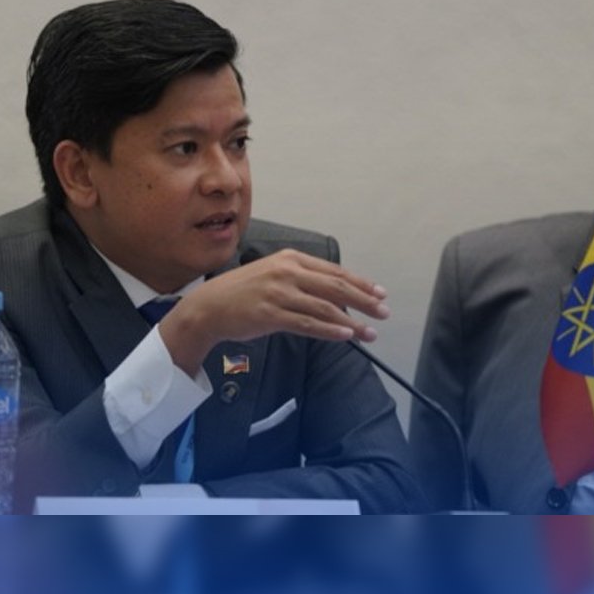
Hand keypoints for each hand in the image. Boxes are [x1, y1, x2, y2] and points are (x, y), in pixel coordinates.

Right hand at [159, 249, 388, 371]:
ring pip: (325, 307)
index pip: (334, 271)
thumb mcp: (273, 274)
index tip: (380, 293)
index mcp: (290, 259)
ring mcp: (279, 293)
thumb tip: (335, 296)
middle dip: (365, 300)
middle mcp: (286, 272)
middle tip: (383, 313)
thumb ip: (302, 281)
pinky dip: (330, 330)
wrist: (209, 307)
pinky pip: (308, 323)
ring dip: (352, 321)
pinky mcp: (271, 314)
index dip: (361, 283)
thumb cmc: (242, 292)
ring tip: (370, 332)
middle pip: (336, 287)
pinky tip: (345, 335)